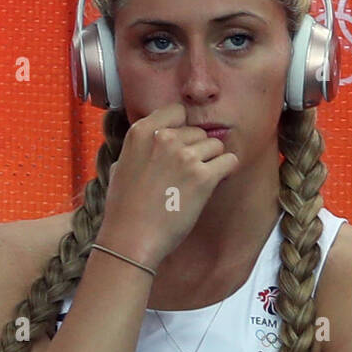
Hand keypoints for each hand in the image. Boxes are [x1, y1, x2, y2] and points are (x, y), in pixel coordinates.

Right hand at [97, 102, 238, 268]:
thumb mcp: (122, 165)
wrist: (131, 239)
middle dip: (197, 150)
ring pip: (216, 145)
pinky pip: (229, 161)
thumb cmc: (124, 209)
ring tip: (196, 182)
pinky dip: (226, 171)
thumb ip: (142, 146)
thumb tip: (156, 139)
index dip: (183, 128)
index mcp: (142, 132)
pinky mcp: (203, 178)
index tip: (181, 145)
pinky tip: (215, 182)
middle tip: (186, 174)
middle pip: (198, 131)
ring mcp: (185, 157)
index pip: (177, 111)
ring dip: (211, 161)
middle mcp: (164, 138)